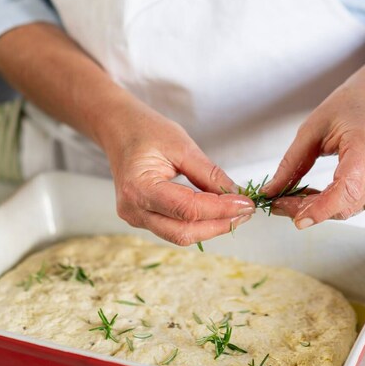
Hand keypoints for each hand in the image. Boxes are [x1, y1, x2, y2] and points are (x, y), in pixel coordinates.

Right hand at [100, 108, 254, 244]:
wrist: (118, 130)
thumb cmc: (146, 131)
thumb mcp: (182, 146)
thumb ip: (209, 174)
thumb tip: (237, 196)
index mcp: (138, 188)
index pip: (187, 210)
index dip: (220, 210)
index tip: (246, 203)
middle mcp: (132, 210)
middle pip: (183, 232)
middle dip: (219, 225)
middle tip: (245, 212)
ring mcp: (135, 218)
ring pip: (180, 235)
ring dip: (210, 227)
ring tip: (235, 212)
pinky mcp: (142, 219)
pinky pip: (174, 229)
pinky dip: (198, 224)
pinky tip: (216, 212)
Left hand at [263, 79, 364, 227]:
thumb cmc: (350, 106)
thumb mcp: (311, 129)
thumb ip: (291, 163)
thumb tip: (271, 191)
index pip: (346, 189)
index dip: (321, 209)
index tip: (297, 219)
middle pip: (345, 204)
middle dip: (309, 210)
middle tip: (278, 204)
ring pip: (348, 209)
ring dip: (317, 208)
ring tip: (292, 198)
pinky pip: (355, 203)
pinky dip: (330, 203)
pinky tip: (313, 194)